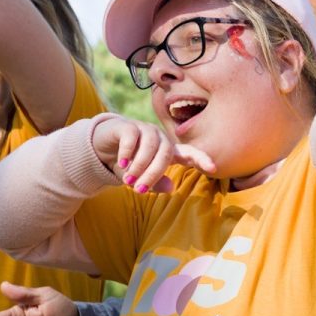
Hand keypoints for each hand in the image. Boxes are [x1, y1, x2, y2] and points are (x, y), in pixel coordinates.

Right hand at [91, 115, 216, 191]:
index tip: (213, 168)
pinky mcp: (127, 126)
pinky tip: (122, 163)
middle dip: (153, 174)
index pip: (189, 153)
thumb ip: (155, 183)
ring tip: (128, 180)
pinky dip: (128, 153)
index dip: (201, 159)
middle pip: (166, 154)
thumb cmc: (128, 164)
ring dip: (140, 166)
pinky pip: (132, 138)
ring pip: (150, 146)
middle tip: (139, 190)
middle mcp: (160, 138)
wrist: (102, 147)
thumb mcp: (140, 177)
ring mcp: (144, 130)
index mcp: (168, 151)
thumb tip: (171, 187)